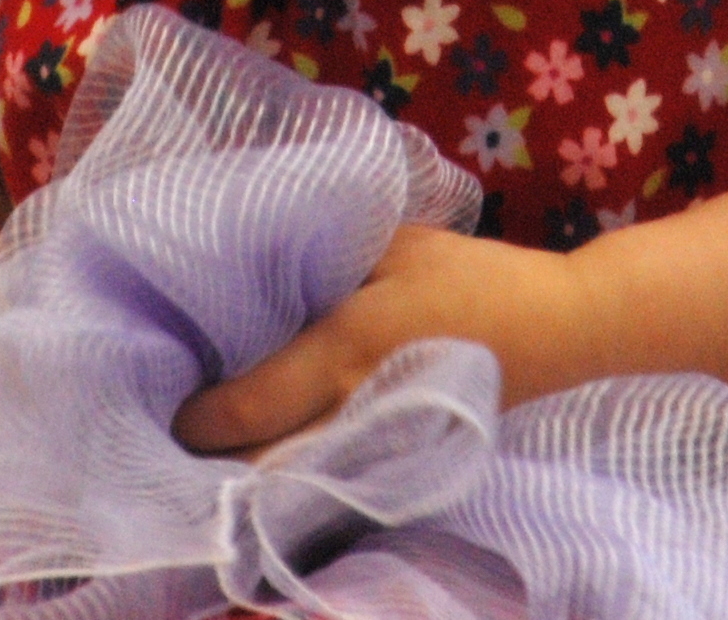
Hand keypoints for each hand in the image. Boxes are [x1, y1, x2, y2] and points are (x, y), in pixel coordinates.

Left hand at [170, 223, 588, 459]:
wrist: (559, 327)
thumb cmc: (472, 275)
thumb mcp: (397, 243)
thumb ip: (329, 257)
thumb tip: (264, 263)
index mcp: (344, 347)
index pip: (251, 402)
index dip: (200, 418)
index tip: (169, 411)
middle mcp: (354, 408)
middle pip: (263, 467)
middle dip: (216, 465)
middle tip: (178, 448)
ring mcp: (382, 443)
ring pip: (297, 483)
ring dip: (254, 479)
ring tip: (216, 464)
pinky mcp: (405, 458)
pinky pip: (335, 481)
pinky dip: (299, 480)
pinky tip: (279, 468)